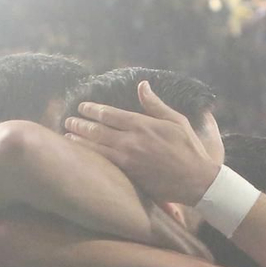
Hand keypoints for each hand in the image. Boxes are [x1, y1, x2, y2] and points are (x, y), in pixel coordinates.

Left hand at [60, 80, 224, 204]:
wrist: (197, 180)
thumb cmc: (189, 149)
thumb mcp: (176, 120)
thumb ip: (155, 104)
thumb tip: (142, 85)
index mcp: (142, 125)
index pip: (109, 114)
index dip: (92, 109)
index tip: (82, 107)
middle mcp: (131, 141)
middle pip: (97, 130)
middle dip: (80, 124)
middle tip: (68, 121)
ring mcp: (128, 160)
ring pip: (96, 148)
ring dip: (80, 141)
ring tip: (68, 137)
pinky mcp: (129, 176)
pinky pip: (104, 165)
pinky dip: (90, 158)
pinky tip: (82, 156)